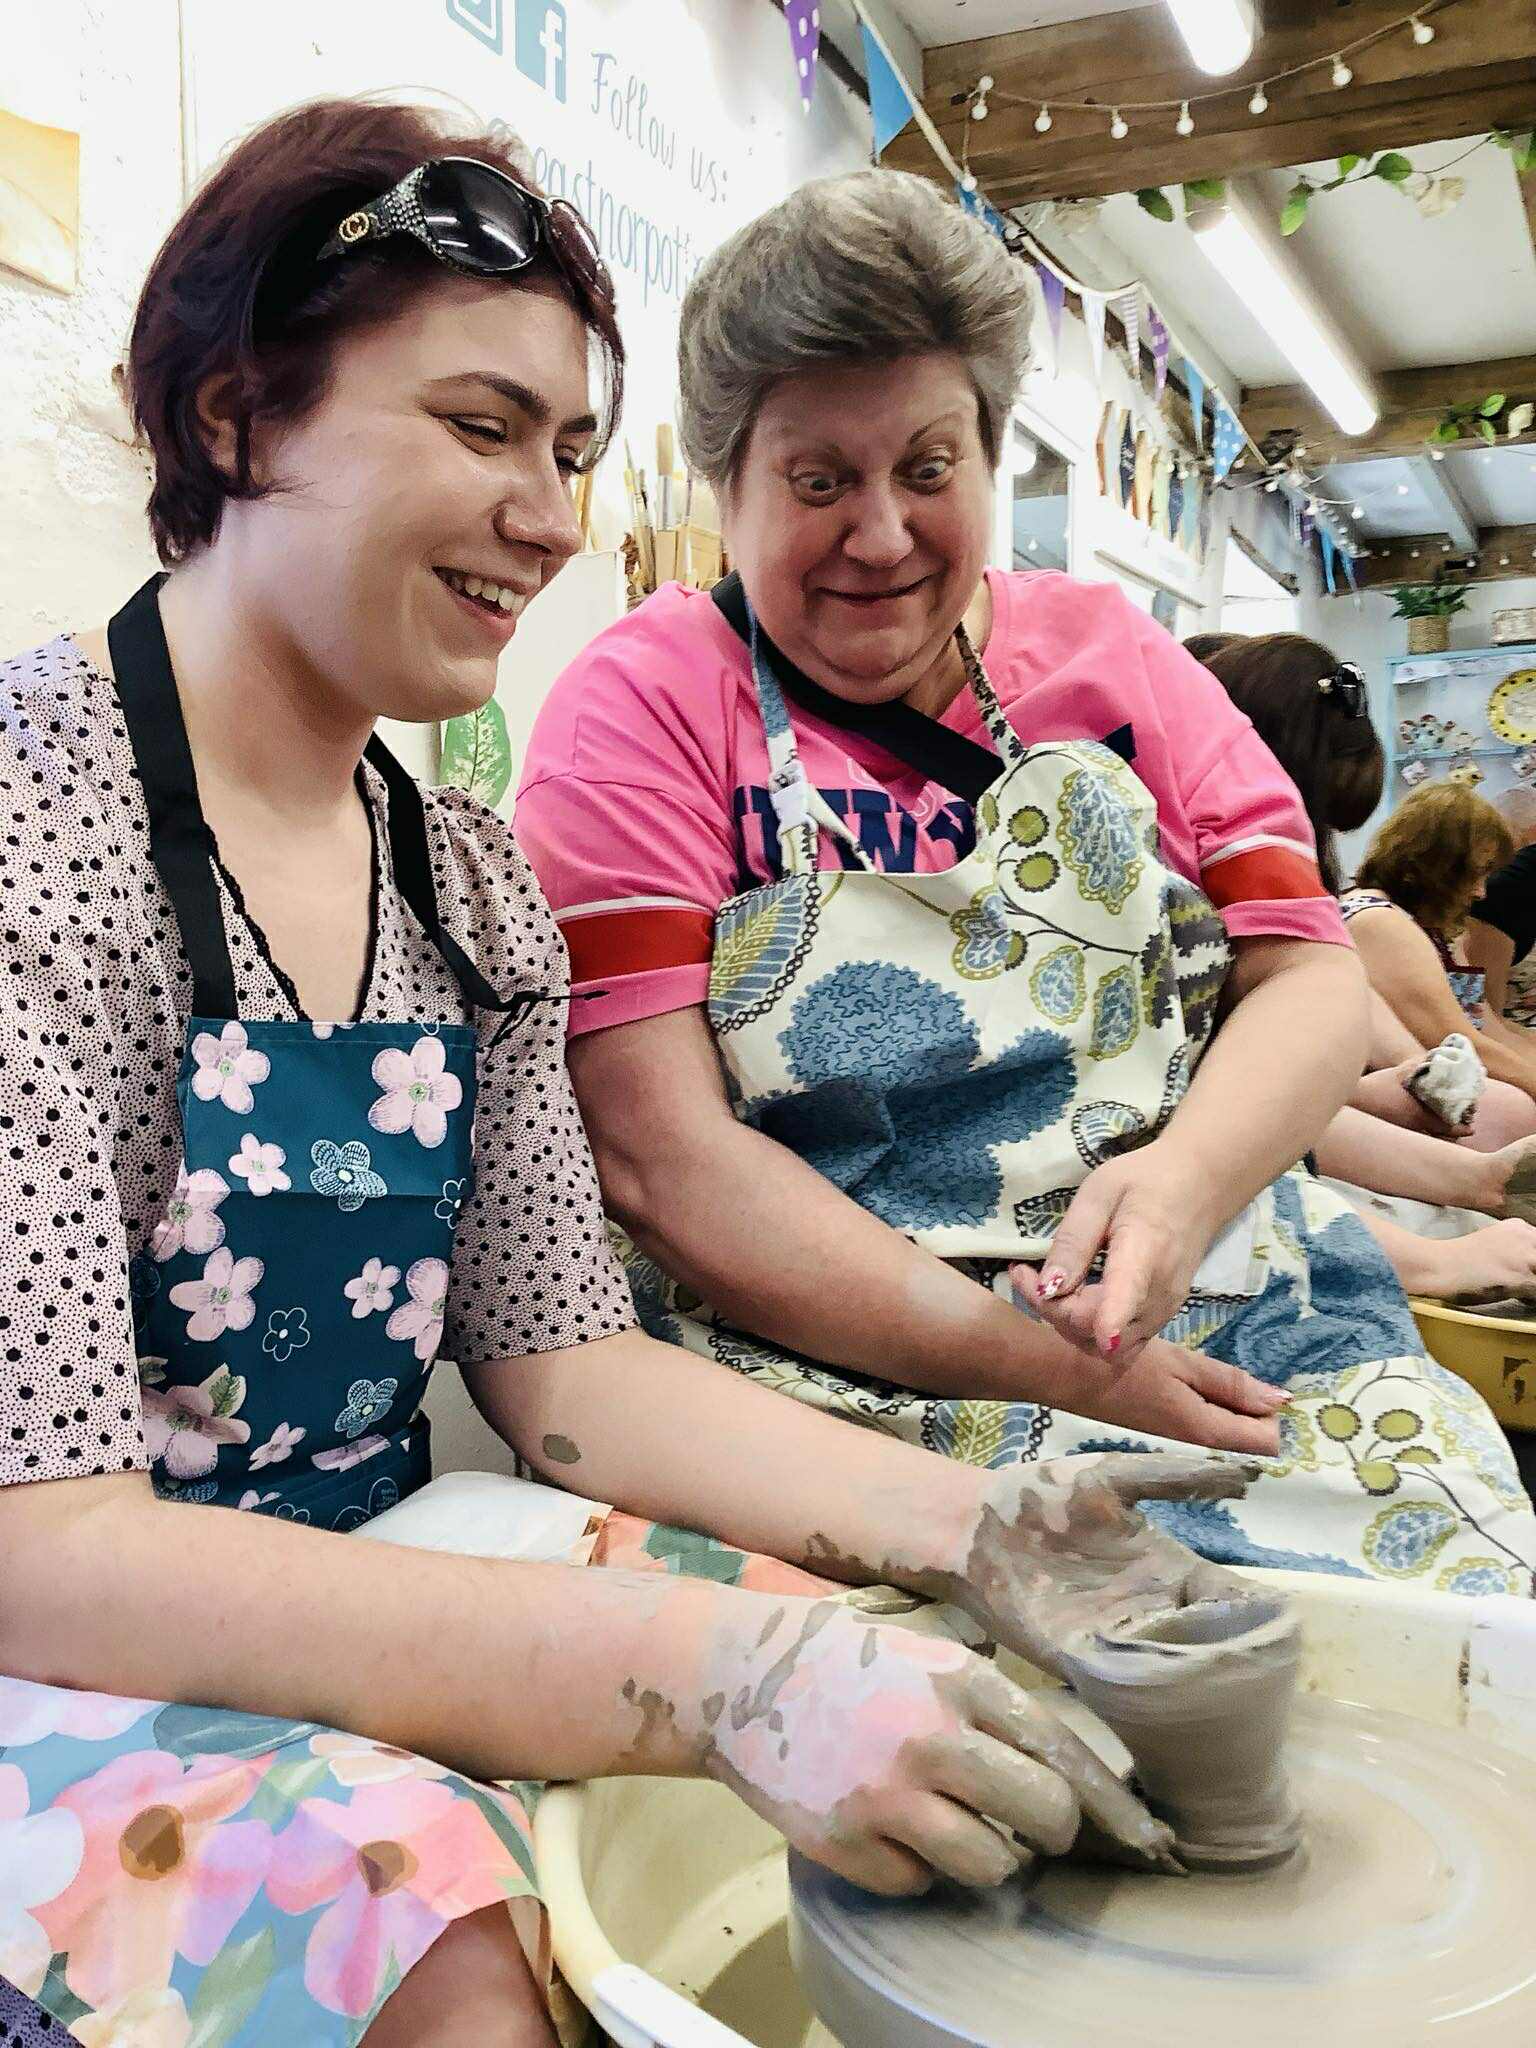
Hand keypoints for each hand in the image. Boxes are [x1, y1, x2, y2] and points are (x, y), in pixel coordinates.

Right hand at [699, 1595, 1176, 1893]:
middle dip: (1051, 1831)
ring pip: (990, 1864)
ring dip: (986, 1856)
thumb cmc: (844, 1659)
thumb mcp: (925, 1647)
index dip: (1109, 1803)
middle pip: (1045, 1815)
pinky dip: (913, 1867)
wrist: (736, 1674)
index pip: (1063, 1752)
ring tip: (955, 1824)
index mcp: (960, 1680)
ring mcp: (886, 1794)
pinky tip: (889, 1827)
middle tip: (1034, 1828)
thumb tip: (1066, 1758)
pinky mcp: (845, 1840)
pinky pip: (916, 1882)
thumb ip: (988, 1693)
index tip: (1141, 1836)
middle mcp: (932, 1737)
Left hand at [935, 1451, 1265, 1678]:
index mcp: (1170, 1570)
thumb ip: (1176, 1475)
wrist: (977, 1526)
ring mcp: (1119, 1640)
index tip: (1276, 1630)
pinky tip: (1162, 1696)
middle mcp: (1153, 1611)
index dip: (1254, 1616)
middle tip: (1257, 1676)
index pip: (1229, 1600)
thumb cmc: (1045, 1496)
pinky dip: (1147, 1696)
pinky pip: (1126, 1688)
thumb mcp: (1115, 1478)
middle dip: (1233, 1661)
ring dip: (1195, 1683)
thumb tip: (1247, 1473)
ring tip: (1218, 1694)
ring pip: (1175, 1673)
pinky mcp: (1081, 1663)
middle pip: (1210, 1646)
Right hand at [1009, 1278, 1284, 1453]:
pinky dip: (1216, 1403)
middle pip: (1247, 1436)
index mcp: (1205, 1428)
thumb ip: (1231, 1384)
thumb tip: (1283, 1403)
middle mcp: (1194, 1440)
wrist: (1064, 1373)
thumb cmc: (1124, 1364)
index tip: (1293, 1392)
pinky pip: (1204, 1419)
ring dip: (1240, 1406)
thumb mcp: (1182, 1365)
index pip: (1265, 1441)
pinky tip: (1212, 1382)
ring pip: (1225, 1426)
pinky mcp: (1160, 1421)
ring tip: (1249, 1378)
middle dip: (1265, 1412)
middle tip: (1275, 1378)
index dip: (1283, 1419)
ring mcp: (1175, 1432)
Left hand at [1013, 1140, 1222, 1363]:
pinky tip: (1073, 1300)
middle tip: (1025, 1274)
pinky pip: (1122, 1345)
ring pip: (1108, 1349)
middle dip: (1053, 1311)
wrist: (1200, 1187)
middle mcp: (1159, 1293)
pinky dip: (1089, 1332)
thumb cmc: (1146, 1181)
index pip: (1125, 1296)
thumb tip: (1046, 1288)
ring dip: (1069, 1326)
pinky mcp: (1162, 1319)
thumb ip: (1074, 1242)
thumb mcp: (1099, 1194)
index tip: (1066, 1315)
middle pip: (1098, 1332)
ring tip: (1047, 1288)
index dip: (1100, 1320)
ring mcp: (1164, 1312)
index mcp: (1145, 1252)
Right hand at [1421, 1216, 1535, 1300]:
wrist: (1438, 1266)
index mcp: (1518, 1226)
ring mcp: (1524, 1257)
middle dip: (1535, 1273)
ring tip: (1521, 1290)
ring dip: (1533, 1284)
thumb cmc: (1458, 1260)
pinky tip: (1518, 1298)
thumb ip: (1513, 1247)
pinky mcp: (1521, 1278)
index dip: (1533, 1263)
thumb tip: (1524, 1265)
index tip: (1527, 1271)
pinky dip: (1531, 1299)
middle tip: (1524, 1282)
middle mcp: (1525, 1237)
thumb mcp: (1491, 1242)